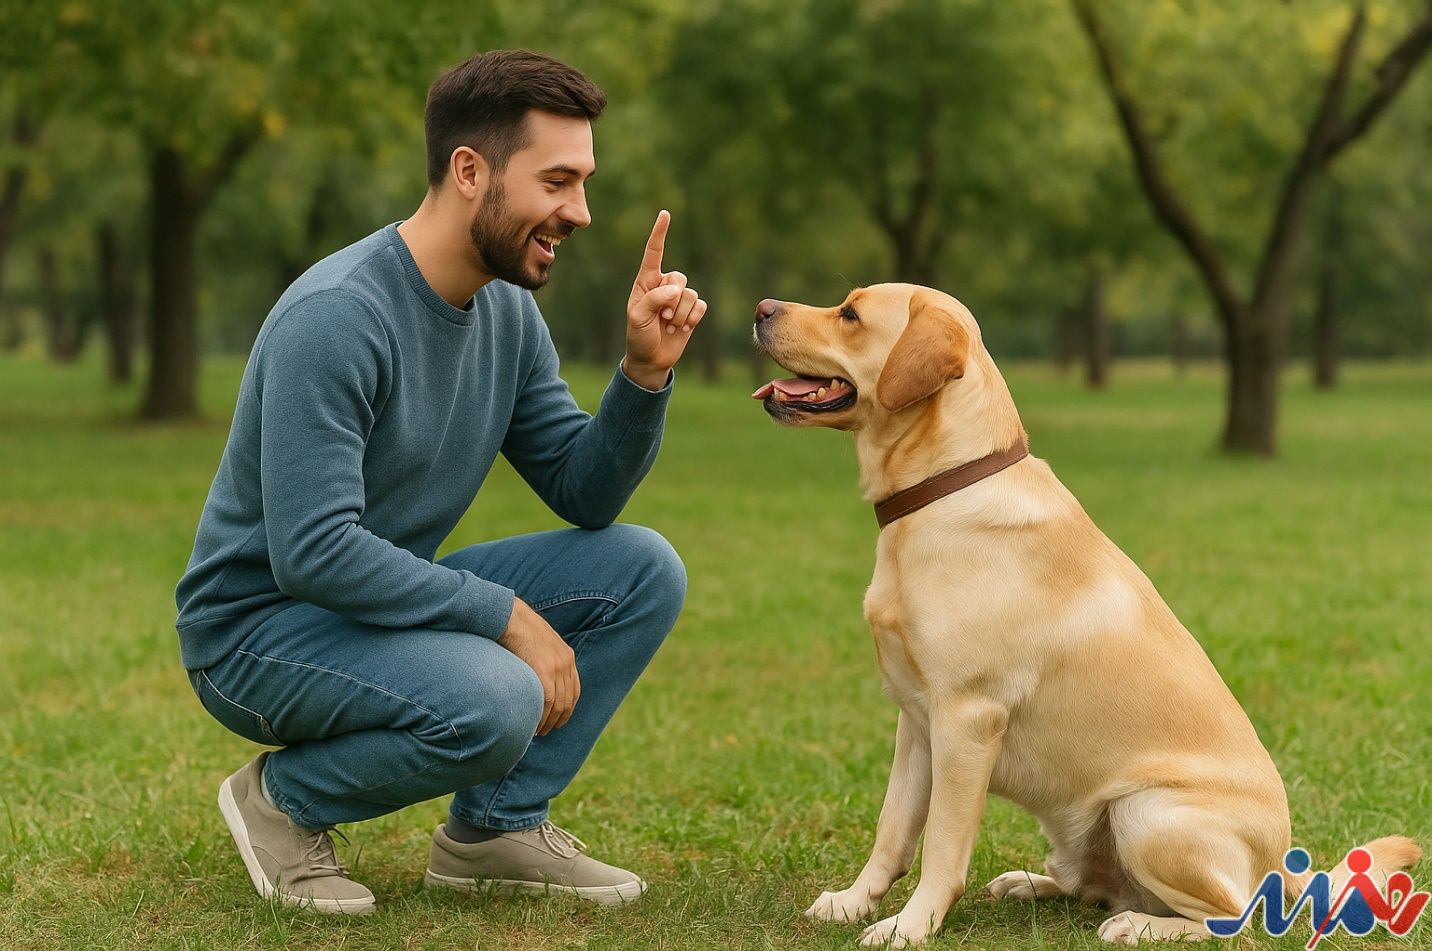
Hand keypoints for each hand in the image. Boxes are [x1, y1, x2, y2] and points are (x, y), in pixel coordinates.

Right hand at [497, 598, 579, 734]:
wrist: (511, 617)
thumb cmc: (518, 629)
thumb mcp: (539, 643)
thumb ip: (543, 659)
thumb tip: (536, 675)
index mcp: (567, 656)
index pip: (574, 691)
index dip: (567, 709)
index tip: (558, 720)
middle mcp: (565, 663)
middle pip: (567, 701)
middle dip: (558, 719)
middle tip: (545, 731)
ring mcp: (556, 667)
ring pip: (558, 704)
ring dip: (549, 722)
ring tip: (538, 731)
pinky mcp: (544, 671)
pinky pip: (547, 701)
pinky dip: (542, 716)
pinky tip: (534, 723)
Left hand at [624, 210, 706, 387]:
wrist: (651, 359)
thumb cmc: (638, 336)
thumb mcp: (638, 317)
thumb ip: (654, 299)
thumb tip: (677, 289)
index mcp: (646, 282)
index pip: (654, 253)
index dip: (660, 234)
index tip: (665, 214)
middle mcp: (664, 285)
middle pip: (679, 277)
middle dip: (672, 300)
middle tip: (661, 318)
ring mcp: (679, 298)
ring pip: (690, 294)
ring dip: (680, 314)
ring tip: (668, 326)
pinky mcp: (692, 311)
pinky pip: (700, 305)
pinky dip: (692, 318)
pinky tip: (682, 329)